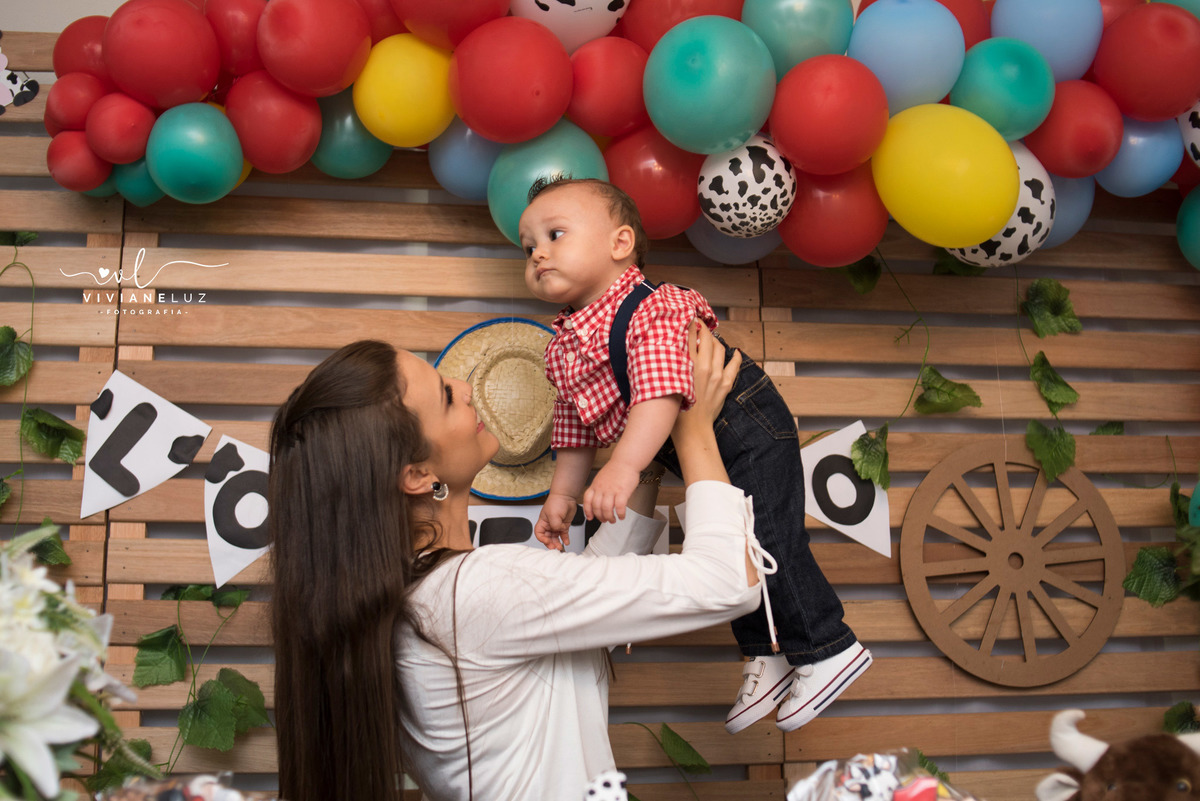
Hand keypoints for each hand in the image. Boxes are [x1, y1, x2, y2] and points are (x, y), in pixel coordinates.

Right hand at [535, 492, 576, 550]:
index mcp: (543, 522)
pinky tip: (566, 542)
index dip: (542, 539)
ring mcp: (557, 525)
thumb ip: (555, 525)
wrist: (566, 496)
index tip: (547, 541)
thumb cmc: (556, 501)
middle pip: (547, 537)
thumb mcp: (553, 515)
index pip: (539, 534)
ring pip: (556, 537)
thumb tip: (559, 531)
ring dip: (558, 543)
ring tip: (561, 547)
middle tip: (555, 547)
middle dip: (551, 543)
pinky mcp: (564, 525)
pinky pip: (564, 534)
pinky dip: (565, 539)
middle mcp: (549, 525)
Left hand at [583, 459, 639, 523]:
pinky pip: (619, 507)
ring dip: (609, 517)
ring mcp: (611, 490)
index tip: (590, 517)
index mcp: (595, 485)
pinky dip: (620, 514)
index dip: (587, 511)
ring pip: (606, 509)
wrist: (626, 460)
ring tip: (613, 520)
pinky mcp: (622, 491)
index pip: (587, 500)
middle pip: (596, 507)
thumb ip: (599, 488)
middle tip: (605, 520)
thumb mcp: (602, 478)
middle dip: (600, 517)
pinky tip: (622, 516)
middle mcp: (602, 488)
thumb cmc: (616, 469)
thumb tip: (599, 499)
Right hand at [674, 321, 740, 435]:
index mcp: (686, 365)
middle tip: (700, 325)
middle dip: (704, 328)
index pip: (688, 335)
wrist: (692, 431)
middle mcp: (703, 367)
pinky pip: (734, 365)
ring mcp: (717, 375)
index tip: (688, 317)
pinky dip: (736, 357)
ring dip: (716, 341)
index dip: (689, 323)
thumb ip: (669, 366)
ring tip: (711, 339)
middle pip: (707, 338)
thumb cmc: (674, 411)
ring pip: (720, 348)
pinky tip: (735, 352)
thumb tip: (669, 352)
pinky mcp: (725, 384)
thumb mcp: (666, 384)